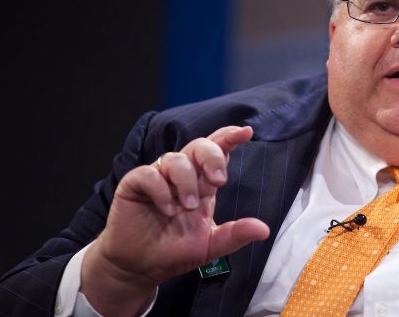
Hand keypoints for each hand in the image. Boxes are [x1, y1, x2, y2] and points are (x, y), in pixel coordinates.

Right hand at [81, 126, 269, 315]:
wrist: (140, 267)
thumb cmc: (174, 251)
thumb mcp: (210, 245)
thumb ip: (235, 235)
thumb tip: (264, 230)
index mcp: (203, 185)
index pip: (218, 152)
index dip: (229, 138)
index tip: (246, 132)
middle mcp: (182, 176)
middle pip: (199, 146)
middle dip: (212, 157)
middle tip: (218, 181)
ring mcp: (158, 178)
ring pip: (175, 159)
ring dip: (186, 182)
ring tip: (187, 207)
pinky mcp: (135, 184)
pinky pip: (149, 173)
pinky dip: (161, 190)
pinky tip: (166, 209)